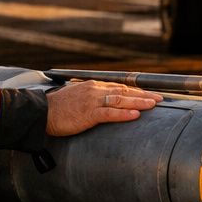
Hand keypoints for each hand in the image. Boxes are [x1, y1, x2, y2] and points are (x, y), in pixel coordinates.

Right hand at [46, 79, 162, 135]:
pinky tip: (135, 115)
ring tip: (153, 104)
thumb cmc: (57, 108)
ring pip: (121, 100)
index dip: (136, 91)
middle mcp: (95, 90)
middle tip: (160, 98)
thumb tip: (101, 101)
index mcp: (93, 86)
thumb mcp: (76, 96)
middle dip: (144, 95)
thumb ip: (90, 96)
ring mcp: (92, 101)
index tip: (149, 94)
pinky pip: (110, 113)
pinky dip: (124, 114)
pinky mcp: (88, 114)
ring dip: (139, 102)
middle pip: (124, 91)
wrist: (41, 112)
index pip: (119, 87)